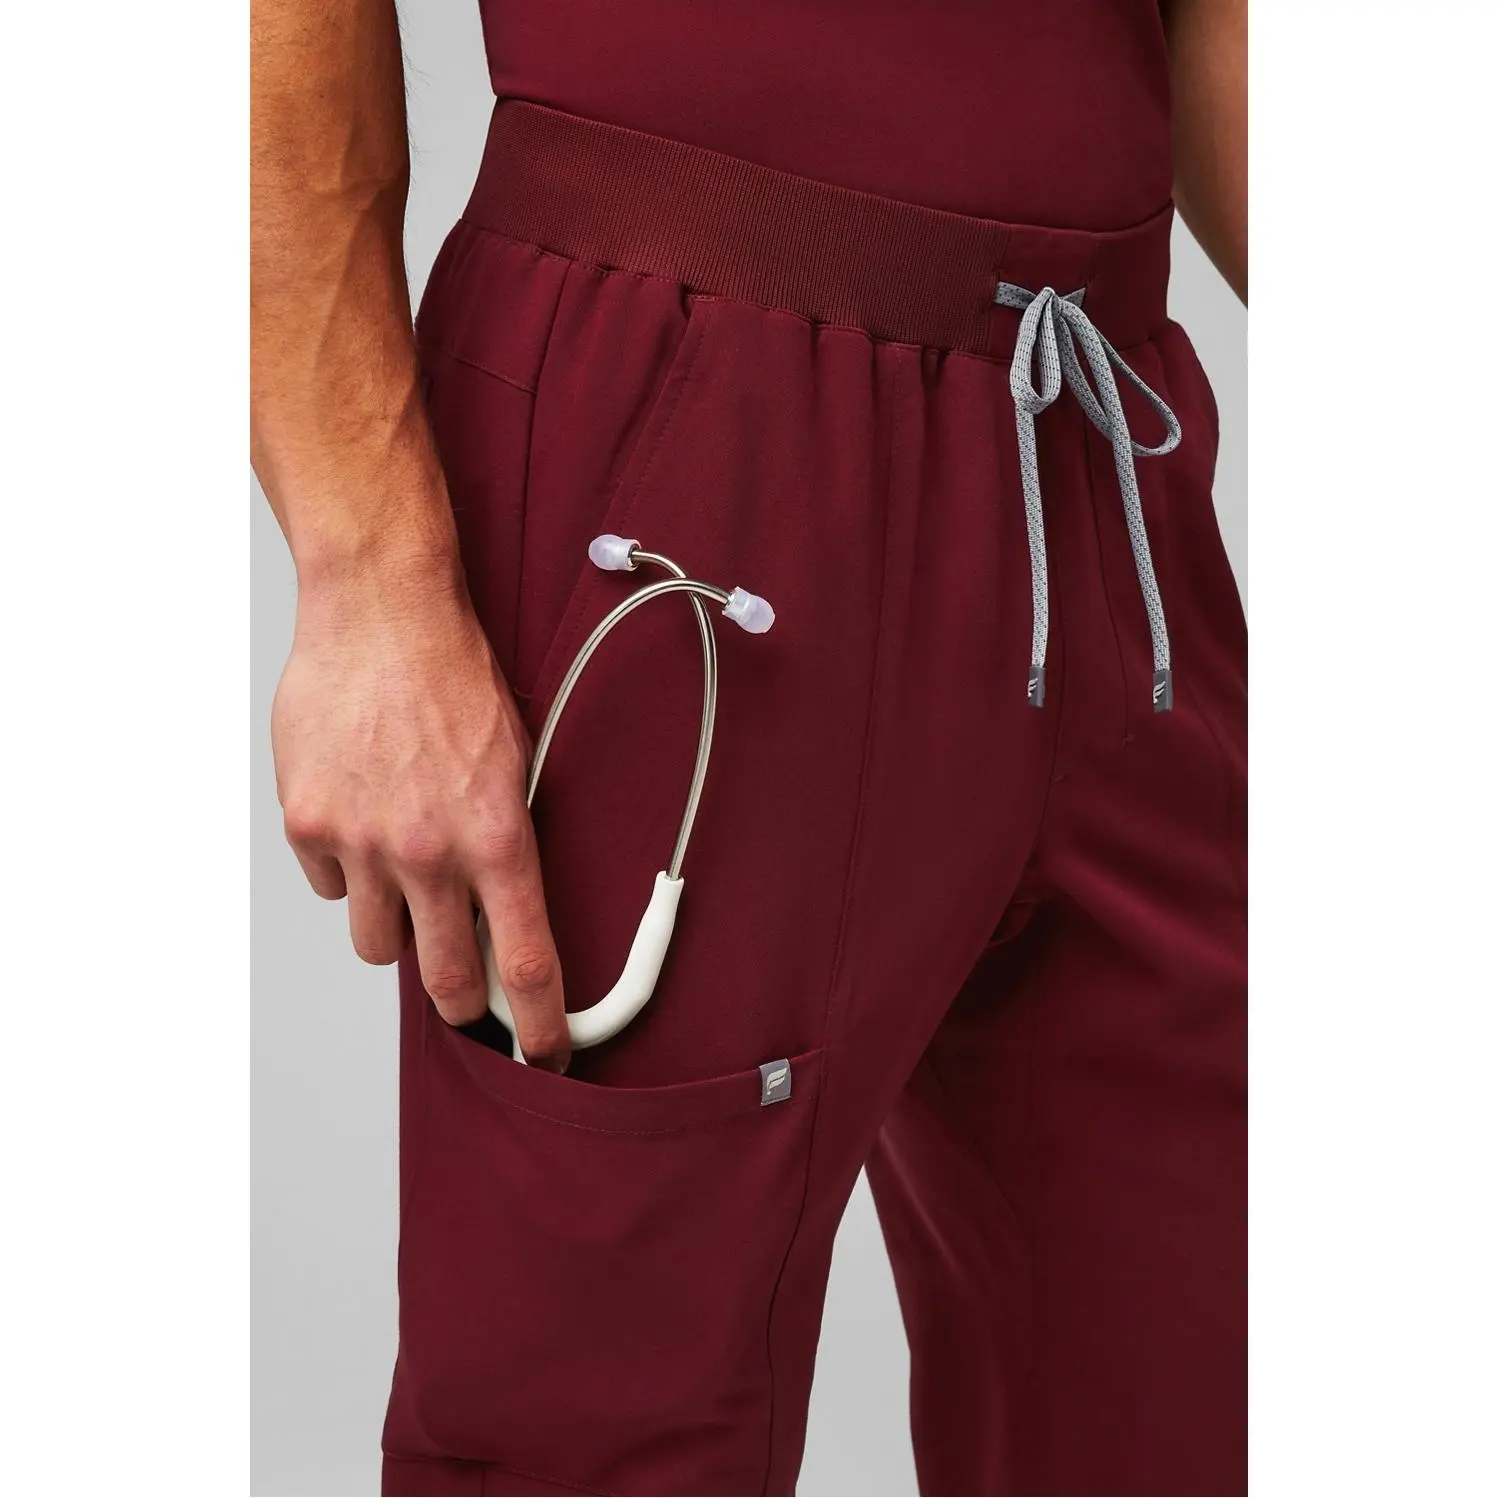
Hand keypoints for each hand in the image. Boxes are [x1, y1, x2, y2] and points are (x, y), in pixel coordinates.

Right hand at [271, 553, 569, 1070]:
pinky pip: (331, 886)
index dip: (541, 1026)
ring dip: (398, 926)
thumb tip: (505, 912)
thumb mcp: (515, 762)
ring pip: (378, 945)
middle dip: (462, 998)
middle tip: (466, 988)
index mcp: (498, 837)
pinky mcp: (308, 825)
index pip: (528, 963)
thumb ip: (506, 843)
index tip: (547, 1055)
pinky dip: (348, 870)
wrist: (382, 612)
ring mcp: (364, 843)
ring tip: (406, 871)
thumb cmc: (454, 677)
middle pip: (448, 980)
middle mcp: (430, 852)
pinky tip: (362, 818)